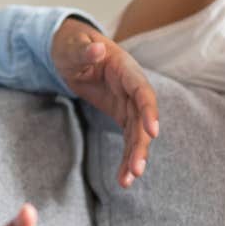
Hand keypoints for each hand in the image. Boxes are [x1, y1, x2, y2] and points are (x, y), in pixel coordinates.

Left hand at [52, 18, 158, 187]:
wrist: (71, 50)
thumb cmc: (72, 44)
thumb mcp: (72, 45)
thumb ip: (84, 50)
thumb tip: (97, 50)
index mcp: (125, 68)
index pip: (142, 90)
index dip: (149, 110)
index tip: (152, 131)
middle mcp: (132, 87)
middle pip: (142, 118)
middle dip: (141, 144)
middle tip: (136, 169)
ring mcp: (128, 102)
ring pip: (137, 133)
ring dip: (134, 156)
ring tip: (128, 180)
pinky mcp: (121, 114)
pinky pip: (128, 138)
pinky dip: (125, 157)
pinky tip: (123, 179)